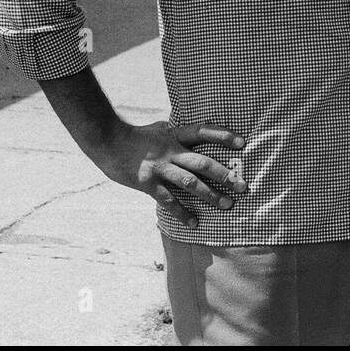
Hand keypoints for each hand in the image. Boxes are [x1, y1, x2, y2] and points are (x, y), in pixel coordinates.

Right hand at [97, 122, 246, 227]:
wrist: (106, 141)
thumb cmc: (136, 136)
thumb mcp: (161, 128)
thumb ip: (178, 133)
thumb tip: (195, 133)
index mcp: (175, 134)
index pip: (203, 132)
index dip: (223, 136)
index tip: (243, 143)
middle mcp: (171, 150)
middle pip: (203, 163)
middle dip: (225, 175)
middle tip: (243, 186)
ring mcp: (160, 167)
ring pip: (190, 183)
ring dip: (210, 195)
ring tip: (227, 204)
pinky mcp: (147, 183)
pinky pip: (168, 200)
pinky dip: (182, 212)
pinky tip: (194, 222)